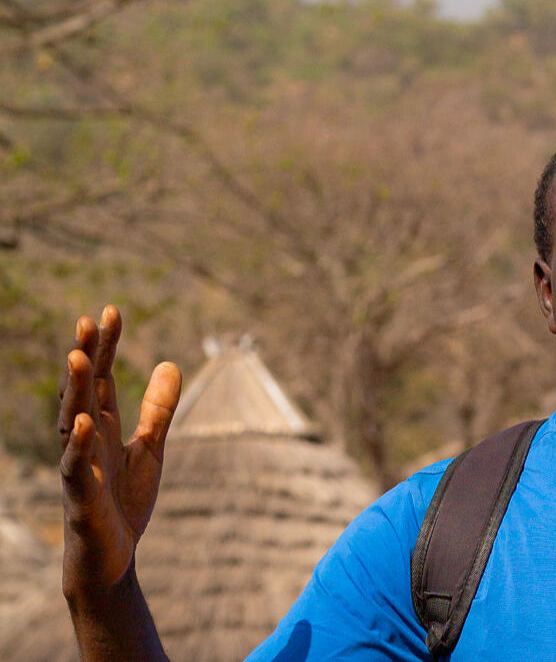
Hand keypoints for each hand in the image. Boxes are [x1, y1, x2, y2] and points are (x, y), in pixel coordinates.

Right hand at [59, 304, 180, 598]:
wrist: (113, 559)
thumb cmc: (124, 503)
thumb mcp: (150, 449)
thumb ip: (158, 410)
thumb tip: (170, 363)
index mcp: (102, 428)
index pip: (103, 379)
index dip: (106, 347)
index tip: (111, 310)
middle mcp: (85, 442)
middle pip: (84, 393)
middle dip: (86, 358)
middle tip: (87, 321)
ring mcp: (79, 469)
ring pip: (71, 423)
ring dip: (76, 390)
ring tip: (79, 357)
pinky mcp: (81, 499)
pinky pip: (74, 469)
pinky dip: (78, 446)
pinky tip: (83, 422)